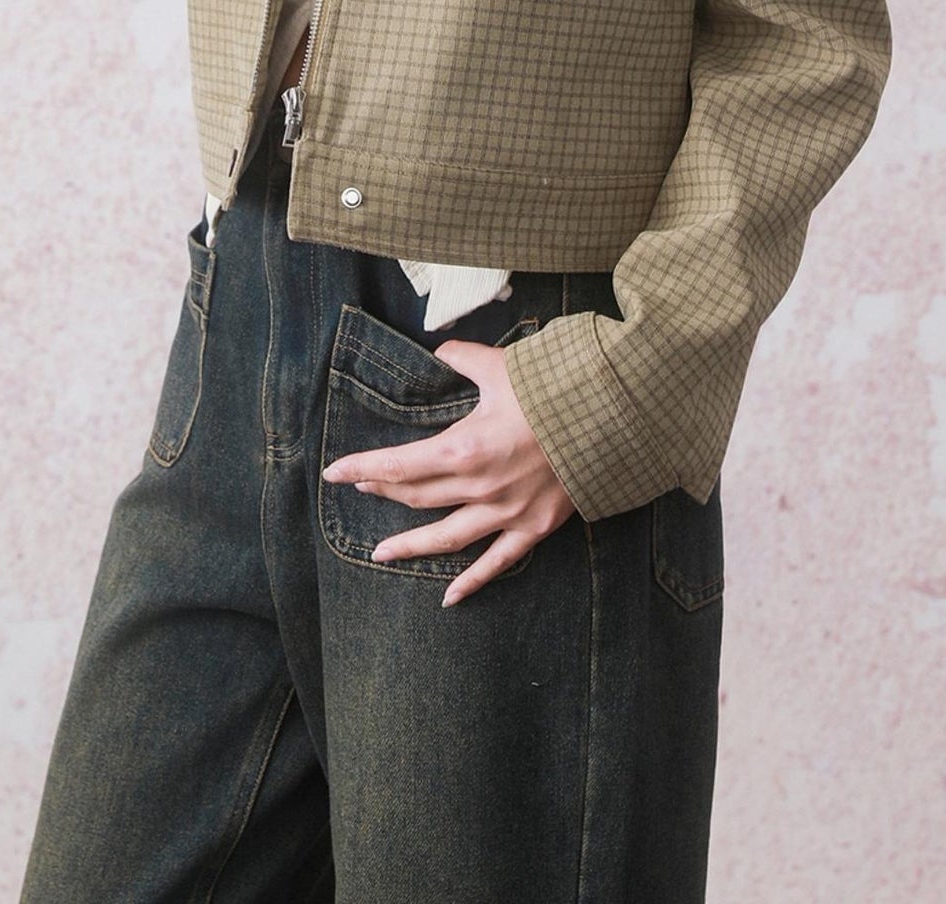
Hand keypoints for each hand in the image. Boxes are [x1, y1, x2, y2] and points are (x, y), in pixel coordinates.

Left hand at [321, 339, 578, 604]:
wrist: (611, 418)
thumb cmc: (555, 389)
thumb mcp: (502, 366)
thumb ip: (464, 358)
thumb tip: (441, 347)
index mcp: (465, 447)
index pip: (400, 463)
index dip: (363, 467)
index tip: (335, 472)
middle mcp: (480, 486)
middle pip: (417, 496)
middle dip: (384, 490)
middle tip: (362, 488)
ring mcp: (506, 513)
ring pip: (445, 538)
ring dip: (410, 545)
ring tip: (380, 552)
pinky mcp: (533, 528)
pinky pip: (496, 562)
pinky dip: (472, 583)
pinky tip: (448, 598)